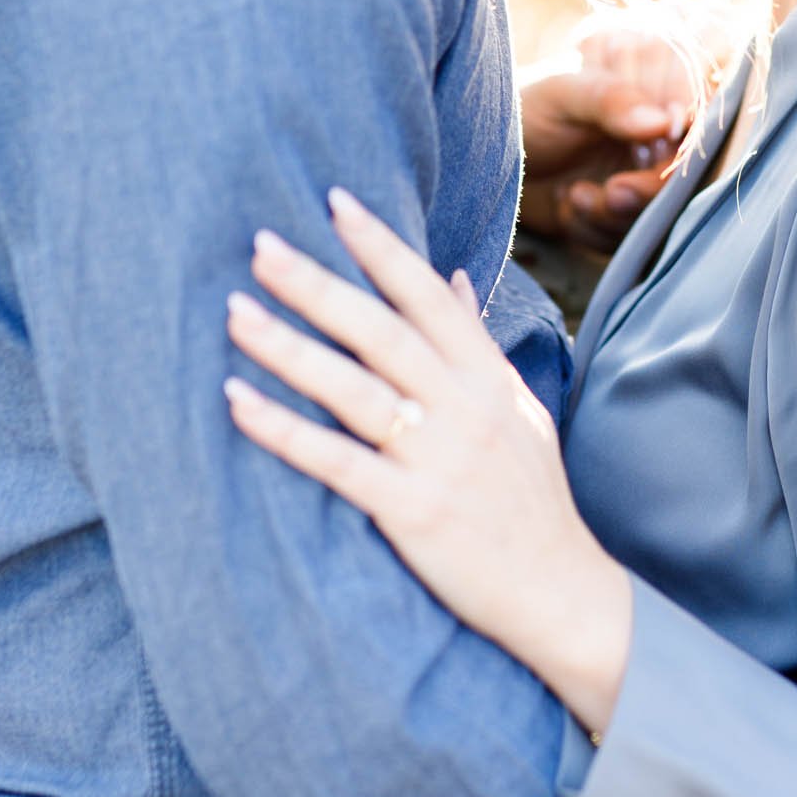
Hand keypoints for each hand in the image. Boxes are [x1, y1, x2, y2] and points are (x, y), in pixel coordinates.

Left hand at [223, 190, 633, 732]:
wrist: (562, 596)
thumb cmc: (531, 501)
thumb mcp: (519, 411)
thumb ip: (478, 345)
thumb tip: (454, 276)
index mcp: (487, 380)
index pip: (429, 295)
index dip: (381, 246)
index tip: (334, 200)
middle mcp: (466, 410)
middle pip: (381, 330)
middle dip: (318, 283)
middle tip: (260, 243)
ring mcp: (440, 460)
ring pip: (353, 389)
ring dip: (288, 348)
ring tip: (234, 312)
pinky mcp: (414, 512)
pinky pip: (337, 463)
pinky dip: (285, 431)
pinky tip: (239, 402)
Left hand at [519, 27, 696, 249]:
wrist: (476, 158)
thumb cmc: (520, 107)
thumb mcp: (563, 93)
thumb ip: (611, 101)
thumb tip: (662, 120)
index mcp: (652, 94)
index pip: (698, 120)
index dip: (688, 146)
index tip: (662, 159)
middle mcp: (654, 139)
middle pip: (683, 176)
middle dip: (648, 193)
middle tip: (612, 192)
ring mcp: (637, 177)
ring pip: (658, 214)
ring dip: (617, 216)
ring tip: (576, 196)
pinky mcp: (616, 216)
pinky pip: (627, 238)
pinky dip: (597, 231)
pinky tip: (569, 206)